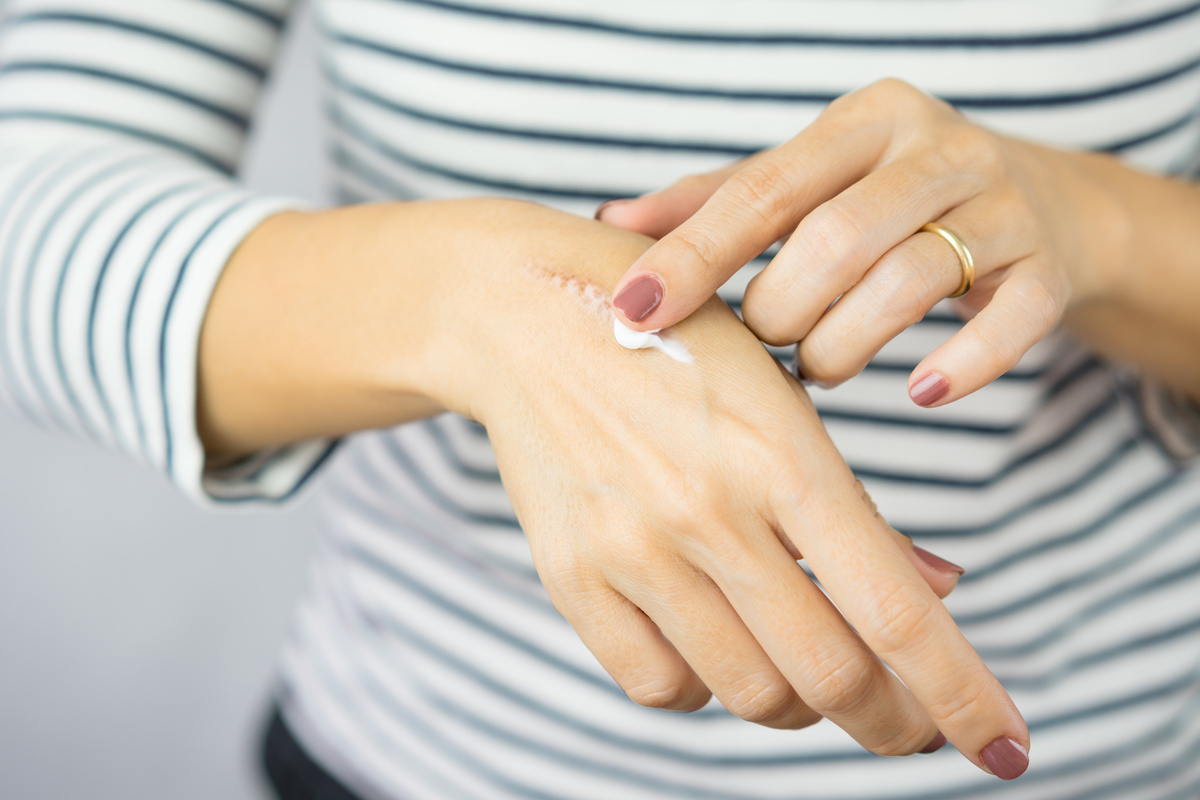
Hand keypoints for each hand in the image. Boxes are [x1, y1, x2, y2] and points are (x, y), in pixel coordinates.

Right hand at [435, 202, 1026, 776]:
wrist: (526, 318)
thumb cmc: (676, 346)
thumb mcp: (781, 396)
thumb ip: (857, 506)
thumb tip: (939, 593)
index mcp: (782, 455)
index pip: (896, 612)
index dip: (963, 694)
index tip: (1005, 748)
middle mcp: (708, 512)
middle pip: (831, 676)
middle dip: (895, 722)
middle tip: (911, 726)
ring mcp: (632, 551)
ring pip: (750, 694)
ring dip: (800, 705)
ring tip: (808, 674)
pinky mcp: (571, 576)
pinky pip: (659, 687)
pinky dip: (705, 691)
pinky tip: (716, 651)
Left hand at [602, 79, 1125, 406]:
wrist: (1043, 202)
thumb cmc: (888, 199)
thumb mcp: (808, 184)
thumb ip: (717, 203)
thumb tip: (613, 227)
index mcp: (862, 121)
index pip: (763, 189)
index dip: (694, 253)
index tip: (634, 309)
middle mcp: (934, 149)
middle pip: (837, 237)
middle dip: (779, 310)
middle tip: (763, 344)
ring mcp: (1001, 205)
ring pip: (911, 279)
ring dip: (844, 344)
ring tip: (817, 366)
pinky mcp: (1049, 267)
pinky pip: (1010, 321)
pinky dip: (962, 365)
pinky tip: (921, 392)